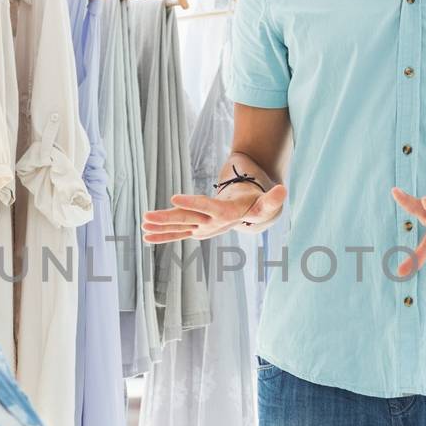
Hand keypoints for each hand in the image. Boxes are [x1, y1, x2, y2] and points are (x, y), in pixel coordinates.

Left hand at [142, 182, 287, 243]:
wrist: (251, 219)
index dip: (192, 202)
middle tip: (146, 218)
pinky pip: (177, 233)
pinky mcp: (196, 228)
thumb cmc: (257, 205)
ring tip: (141, 227)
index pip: (207, 207)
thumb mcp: (266, 202)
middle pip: (186, 219)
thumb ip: (272, 199)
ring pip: (178, 227)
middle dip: (166, 219)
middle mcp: (211, 223)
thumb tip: (283, 190)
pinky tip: (146, 236)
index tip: (174, 197)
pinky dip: (162, 235)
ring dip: (159, 228)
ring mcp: (202, 228)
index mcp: (225, 214)